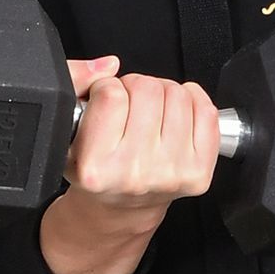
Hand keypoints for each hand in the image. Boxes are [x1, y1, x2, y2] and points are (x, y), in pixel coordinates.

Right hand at [38, 56, 220, 273]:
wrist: (121, 208)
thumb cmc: (97, 166)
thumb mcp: (68, 129)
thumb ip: (75, 83)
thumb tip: (108, 65)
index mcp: (97, 167)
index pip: (111, 93)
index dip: (107, 88)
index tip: (105, 102)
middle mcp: (135, 174)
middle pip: (147, 89)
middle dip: (136, 89)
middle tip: (130, 109)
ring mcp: (171, 174)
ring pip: (177, 94)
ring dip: (163, 95)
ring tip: (150, 114)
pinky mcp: (198, 173)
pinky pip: (206, 112)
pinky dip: (192, 102)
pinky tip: (175, 115)